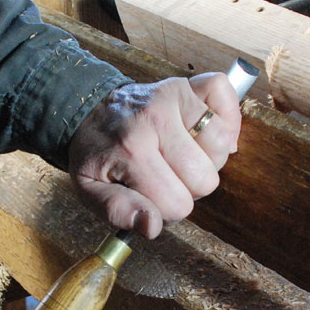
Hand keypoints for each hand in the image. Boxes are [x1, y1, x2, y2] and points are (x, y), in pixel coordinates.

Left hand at [68, 73, 240, 238]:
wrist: (87, 112)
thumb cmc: (95, 155)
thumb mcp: (89, 190)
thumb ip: (117, 211)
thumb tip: (152, 226)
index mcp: (131, 149)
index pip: (178, 204)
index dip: (168, 210)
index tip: (151, 195)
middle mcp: (154, 119)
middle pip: (205, 179)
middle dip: (188, 188)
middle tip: (165, 175)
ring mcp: (172, 96)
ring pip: (221, 146)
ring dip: (206, 158)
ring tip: (179, 155)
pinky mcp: (185, 83)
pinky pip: (223, 96)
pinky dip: (222, 116)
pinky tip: (202, 132)